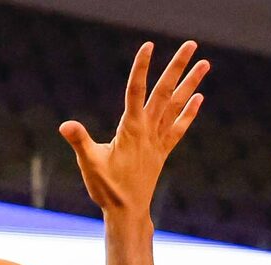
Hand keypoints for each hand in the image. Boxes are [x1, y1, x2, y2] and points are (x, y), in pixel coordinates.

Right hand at [59, 41, 207, 217]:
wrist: (127, 213)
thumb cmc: (107, 189)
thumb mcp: (89, 164)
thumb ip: (79, 142)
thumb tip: (65, 125)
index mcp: (131, 130)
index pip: (136, 91)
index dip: (141, 68)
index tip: (149, 45)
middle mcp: (148, 131)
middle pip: (165, 92)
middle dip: (178, 67)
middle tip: (192, 44)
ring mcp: (157, 141)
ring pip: (176, 106)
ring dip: (191, 84)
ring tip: (205, 63)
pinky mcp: (162, 152)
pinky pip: (178, 128)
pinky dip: (189, 113)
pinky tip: (198, 97)